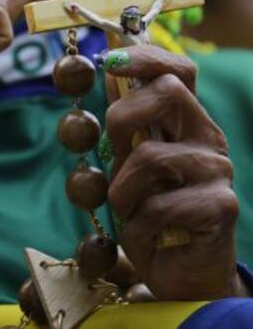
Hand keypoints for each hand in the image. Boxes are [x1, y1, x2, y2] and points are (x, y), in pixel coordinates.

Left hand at [105, 46, 239, 299]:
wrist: (178, 273)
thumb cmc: (150, 211)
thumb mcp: (129, 162)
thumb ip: (126, 123)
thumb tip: (110, 70)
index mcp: (186, 120)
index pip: (178, 70)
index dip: (145, 57)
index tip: (109, 61)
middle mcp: (207, 137)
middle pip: (168, 92)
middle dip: (123, 117)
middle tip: (113, 150)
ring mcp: (217, 170)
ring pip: (151, 154)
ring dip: (122, 188)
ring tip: (128, 209)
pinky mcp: (221, 206)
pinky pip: (158, 204)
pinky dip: (138, 223)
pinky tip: (148, 234)